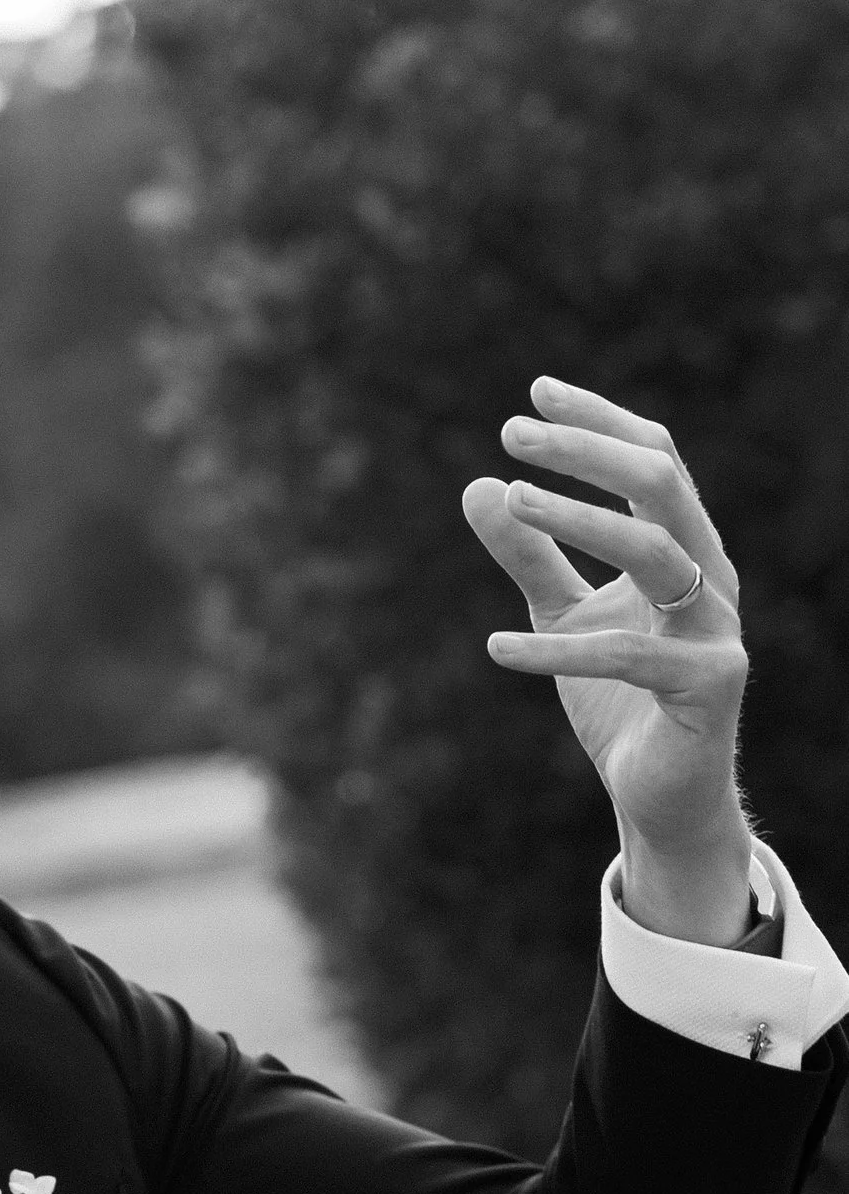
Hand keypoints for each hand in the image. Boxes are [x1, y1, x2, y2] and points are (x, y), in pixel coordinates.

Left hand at [465, 381, 755, 942]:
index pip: (652, 461)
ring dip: (579, 519)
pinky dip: (556, 650)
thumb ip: (529, 554)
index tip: (534, 395)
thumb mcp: (562, 614)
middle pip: (661, 484)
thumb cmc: (618, 700)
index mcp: (683, 550)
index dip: (597, 423)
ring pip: (656, 551)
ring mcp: (716, 629)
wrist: (660, 797)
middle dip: (586, 452)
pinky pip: (627, 654)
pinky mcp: (707, 686)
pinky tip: (495, 646)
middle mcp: (710, 577)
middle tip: (511, 434)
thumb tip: (478, 487)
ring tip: (510, 499)